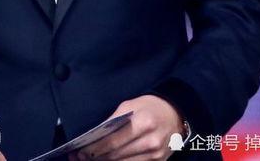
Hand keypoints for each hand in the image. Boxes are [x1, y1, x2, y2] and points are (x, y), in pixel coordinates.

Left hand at [69, 95, 183, 160]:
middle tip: (82, 157)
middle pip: (117, 154)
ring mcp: (155, 154)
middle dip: (98, 157)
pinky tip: (110, 160)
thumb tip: (96, 134)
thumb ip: (115, 119)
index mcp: (143, 122)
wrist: (176, 114)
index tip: (82, 151)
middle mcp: (150, 141)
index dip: (96, 148)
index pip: (114, 140)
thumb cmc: (151, 106)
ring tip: (93, 159)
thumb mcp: (132, 104)